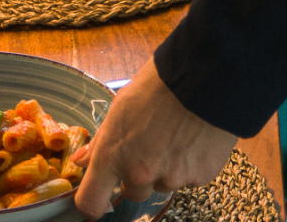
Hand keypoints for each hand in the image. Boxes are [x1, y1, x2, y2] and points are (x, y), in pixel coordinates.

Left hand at [72, 58, 237, 218]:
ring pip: (161, 185)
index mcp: (112, 155)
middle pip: (131, 193)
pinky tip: (191, 140)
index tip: (94, 201)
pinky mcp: (199, 178)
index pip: (91, 202)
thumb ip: (101, 141)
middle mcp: (139, 174)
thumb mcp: (118, 109)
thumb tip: (82, 161)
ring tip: (173, 137)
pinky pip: (188, 180)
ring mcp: (171, 178)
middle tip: (146, 146)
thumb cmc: (156, 88)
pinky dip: (188, 166)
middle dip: (135, 176)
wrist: (204, 81)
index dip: (91, 206)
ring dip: (163, 170)